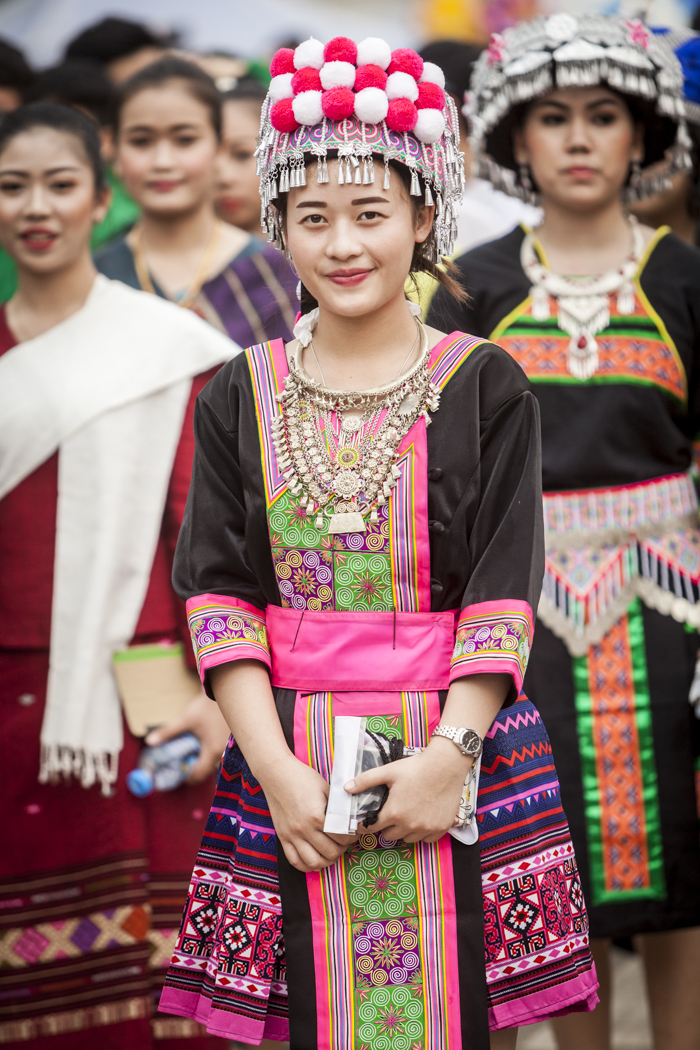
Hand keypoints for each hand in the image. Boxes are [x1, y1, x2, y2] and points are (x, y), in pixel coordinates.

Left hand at [145, 691, 229, 783]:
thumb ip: (168, 732)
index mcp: (212, 750)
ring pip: (212, 762)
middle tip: (179, 764)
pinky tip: (199, 745)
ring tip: (188, 754)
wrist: (224, 693)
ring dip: (200, 761)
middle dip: (192, 770)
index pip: (199, 774)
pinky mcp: (228, 740)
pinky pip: (216, 753)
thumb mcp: (186, 720)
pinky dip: (206, 754)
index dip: (186, 777)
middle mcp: (222, 752)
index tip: (175, 773)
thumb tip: (149, 741)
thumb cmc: (206, 707)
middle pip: (206, 770)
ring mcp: (227, 746)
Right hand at [257, 754, 352, 872]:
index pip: (341, 837)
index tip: (353, 833)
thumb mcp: (326, 788)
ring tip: (331, 852)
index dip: (351, 837)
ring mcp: (291, 835)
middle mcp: (304, 829)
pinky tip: (315, 859)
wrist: (276, 774)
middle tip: (344, 842)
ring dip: (326, 861)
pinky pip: (294, 861)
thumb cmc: (302, 778)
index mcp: (317, 816)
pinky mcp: (282, 837)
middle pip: (330, 853)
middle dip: (342, 849)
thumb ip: (338, 805)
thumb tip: (352, 817)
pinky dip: (306, 865)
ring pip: (313, 862)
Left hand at [345, 737, 470, 842]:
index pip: (372, 828)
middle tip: (391, 813)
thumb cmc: (416, 767)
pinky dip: (422, 832)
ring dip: (404, 830)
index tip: (367, 821)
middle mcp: (409, 825)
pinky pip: (426, 839)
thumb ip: (365, 781)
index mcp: (394, 812)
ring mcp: (426, 828)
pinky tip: (422, 819)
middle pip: (390, 836)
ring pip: (408, 839)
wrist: (445, 765)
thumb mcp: (388, 771)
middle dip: (387, 826)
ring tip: (407, 814)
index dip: (367, 824)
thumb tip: (346, 788)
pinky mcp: (441, 828)